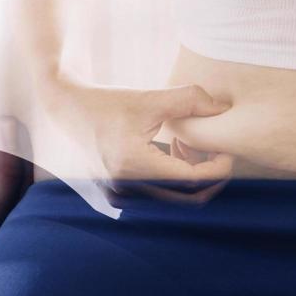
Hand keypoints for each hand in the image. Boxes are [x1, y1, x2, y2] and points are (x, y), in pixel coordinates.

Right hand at [39, 78, 234, 206]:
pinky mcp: (119, 196)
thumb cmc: (109, 101)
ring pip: (176, 198)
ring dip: (190, 175)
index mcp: (134, 165)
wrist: (69, 109)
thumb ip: (190, 100)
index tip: (226, 150)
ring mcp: (121, 196)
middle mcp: (126, 188)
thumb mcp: (151, 97)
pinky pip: (161, 196)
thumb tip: (223, 109)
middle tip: (213, 149)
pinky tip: (172, 150)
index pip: (192, 181)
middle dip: (207, 174)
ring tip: (185, 144)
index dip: (218, 168)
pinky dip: (174, 177)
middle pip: (188, 197)